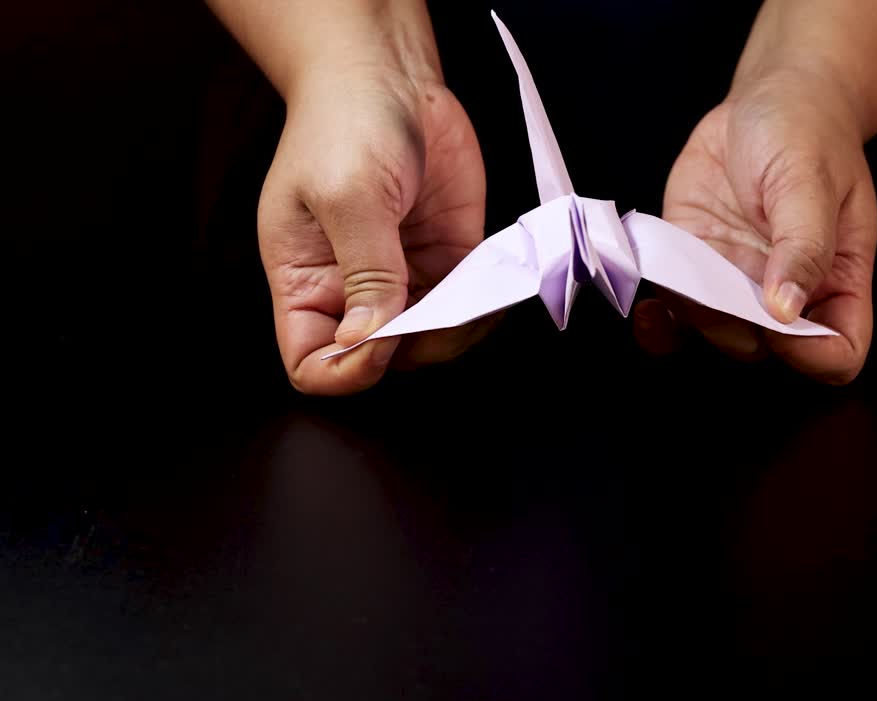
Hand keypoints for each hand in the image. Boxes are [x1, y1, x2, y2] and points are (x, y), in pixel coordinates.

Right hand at [257, 64, 488, 394]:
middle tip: (435, 308)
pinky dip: (484, 306)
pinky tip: (490, 281)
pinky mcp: (447, 259)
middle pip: (379, 360)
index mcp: (306, 281)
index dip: (345, 370)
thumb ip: (365, 273)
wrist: (389, 75)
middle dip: (411, 348)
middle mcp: (353, 289)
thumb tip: (369, 340)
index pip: (313, 363)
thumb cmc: (345, 125)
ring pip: (430, 341)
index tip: (377, 340)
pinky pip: (468, 307)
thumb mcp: (348, 198)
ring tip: (469, 292)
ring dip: (455, 330)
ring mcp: (404, 277)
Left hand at [634, 66, 876, 384]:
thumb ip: (803, 246)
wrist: (772, 99)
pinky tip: (649, 312)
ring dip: (696, 317)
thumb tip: (787, 309)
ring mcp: (738, 282)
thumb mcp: (811, 182)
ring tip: (686, 275)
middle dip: (741, 328)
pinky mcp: (695, 265)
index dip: (813, 354)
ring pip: (715, 333)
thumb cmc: (809, 134)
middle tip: (726, 281)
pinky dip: (659, 324)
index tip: (783, 320)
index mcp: (836, 281)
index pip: (838, 351)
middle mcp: (787, 293)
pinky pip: (676, 313)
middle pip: (768, 350)